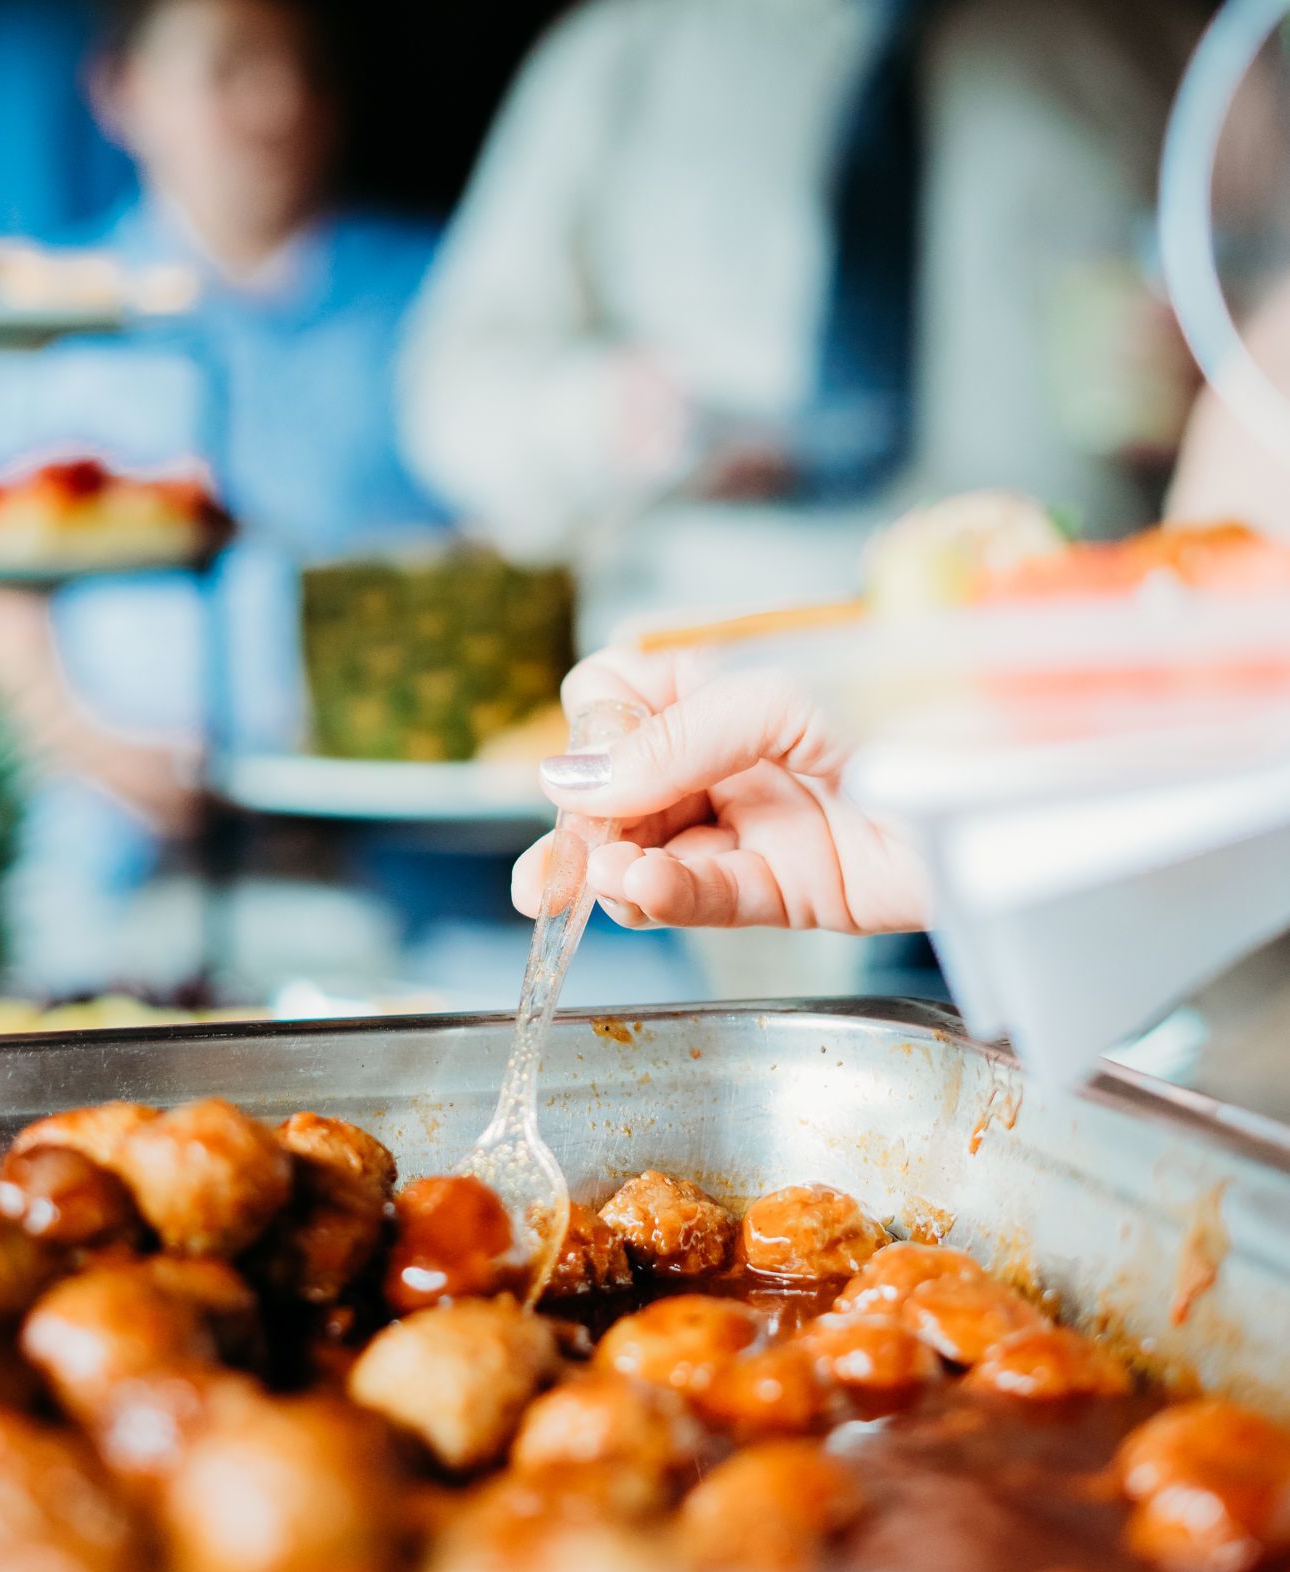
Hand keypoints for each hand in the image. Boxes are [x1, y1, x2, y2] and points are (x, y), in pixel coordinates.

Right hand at [511, 648, 928, 934]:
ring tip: (595, 883)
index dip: (596, 734)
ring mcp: (756, 819)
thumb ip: (674, 739)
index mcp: (720, 675)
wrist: (1025, 762)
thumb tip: (570, 777)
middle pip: (620, 789)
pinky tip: (639, 889)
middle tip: (545, 880)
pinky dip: (666, 896)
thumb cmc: (916, 689)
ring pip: (651, 850)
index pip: (615, 700)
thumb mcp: (778, 692)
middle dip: (577, 830)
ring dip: (612, 871)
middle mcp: (728, 748)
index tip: (593, 765)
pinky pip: (708, 895)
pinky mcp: (792, 887)